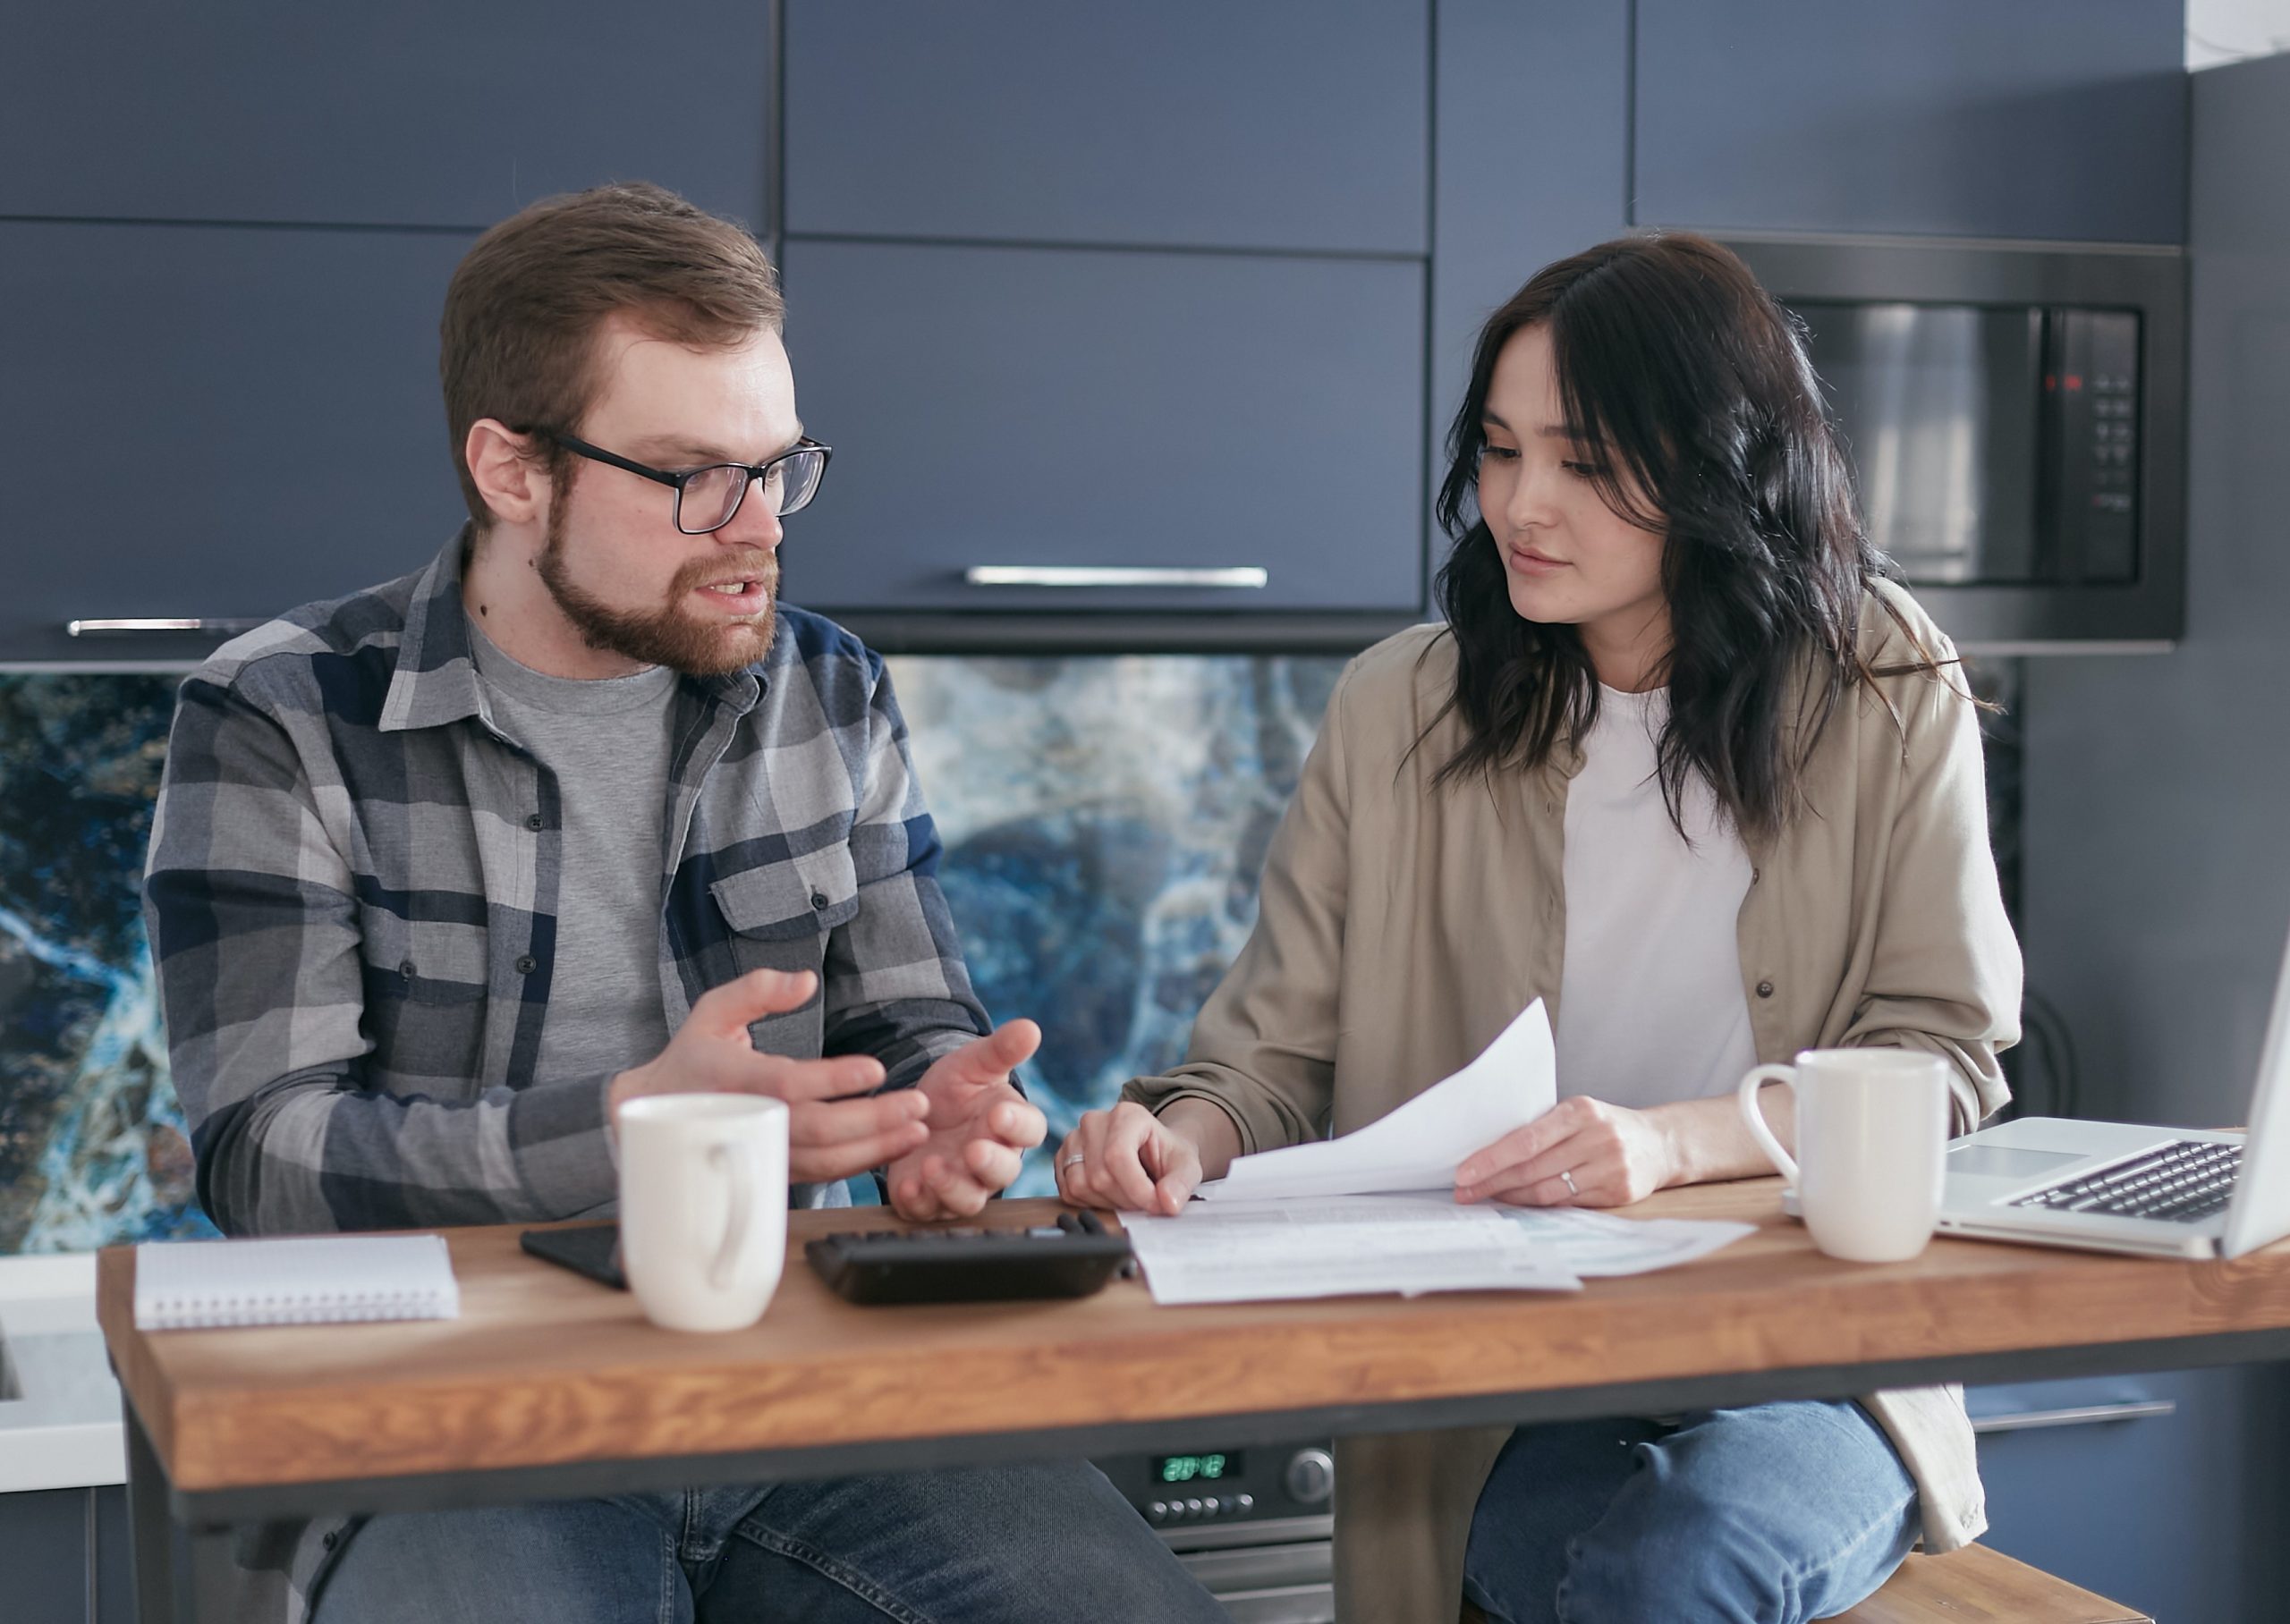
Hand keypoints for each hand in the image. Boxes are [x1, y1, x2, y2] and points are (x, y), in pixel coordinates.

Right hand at [610, 969, 928, 1184]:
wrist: (650, 1117)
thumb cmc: (691, 1057)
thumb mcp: (712, 1010)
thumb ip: (757, 989)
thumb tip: (806, 981)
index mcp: (731, 1078)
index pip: (788, 1083)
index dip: (833, 1079)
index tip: (875, 1069)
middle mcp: (745, 1121)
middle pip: (816, 1130)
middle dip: (874, 1120)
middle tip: (918, 1104)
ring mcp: (758, 1152)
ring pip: (822, 1162)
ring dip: (876, 1148)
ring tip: (916, 1129)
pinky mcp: (770, 1170)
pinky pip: (819, 1175)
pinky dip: (858, 1165)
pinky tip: (891, 1147)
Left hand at [884, 1020, 1048, 1220]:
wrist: (914, 1110)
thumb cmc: (955, 1088)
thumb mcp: (973, 1064)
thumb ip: (1001, 1050)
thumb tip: (1030, 1027)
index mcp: (1010, 1125)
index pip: (1029, 1130)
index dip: (1017, 1125)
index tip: (999, 1113)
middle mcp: (991, 1161)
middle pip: (1003, 1173)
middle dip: (990, 1165)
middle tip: (974, 1150)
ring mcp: (962, 1183)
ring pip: (968, 1200)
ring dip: (952, 1187)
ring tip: (931, 1165)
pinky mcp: (929, 1199)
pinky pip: (929, 1211)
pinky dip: (920, 1203)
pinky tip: (907, 1186)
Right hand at [1055, 1102, 1204, 1215]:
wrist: (1153, 1153)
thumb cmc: (1168, 1157)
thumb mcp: (1187, 1167)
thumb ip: (1181, 1183)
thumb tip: (1168, 1202)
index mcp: (1126, 1115)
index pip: (1118, 1156)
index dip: (1137, 1189)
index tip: (1156, 1205)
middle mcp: (1095, 1121)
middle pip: (1099, 1175)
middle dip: (1126, 1200)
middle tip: (1145, 1202)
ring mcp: (1074, 1138)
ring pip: (1080, 1185)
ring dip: (1108, 1203)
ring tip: (1128, 1197)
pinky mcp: (1062, 1158)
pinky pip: (1067, 1192)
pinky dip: (1090, 1203)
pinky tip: (1110, 1196)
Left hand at [1454, 1096, 1677, 1207]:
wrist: (1659, 1144)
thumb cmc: (1605, 1127)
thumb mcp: (1578, 1114)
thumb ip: (1543, 1128)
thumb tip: (1488, 1151)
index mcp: (1580, 1111)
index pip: (1526, 1139)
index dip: (1492, 1159)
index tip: (1464, 1172)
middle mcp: (1597, 1137)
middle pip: (1532, 1168)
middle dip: (1492, 1182)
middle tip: (1464, 1192)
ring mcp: (1610, 1167)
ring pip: (1547, 1191)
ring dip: (1511, 1197)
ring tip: (1486, 1199)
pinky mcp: (1618, 1193)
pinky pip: (1567, 1204)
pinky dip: (1539, 1206)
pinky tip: (1519, 1204)